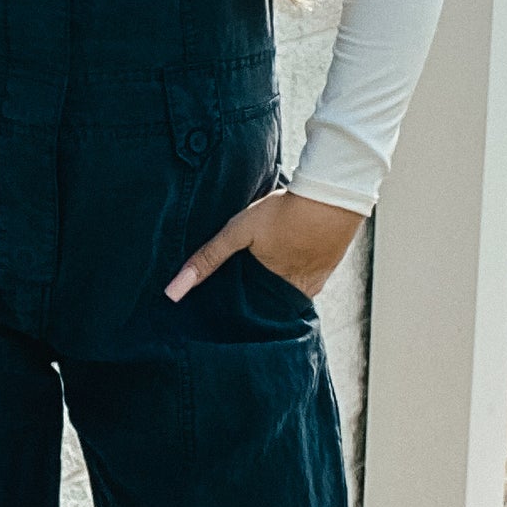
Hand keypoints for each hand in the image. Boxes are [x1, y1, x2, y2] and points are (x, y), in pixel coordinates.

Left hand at [164, 188, 362, 302]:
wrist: (333, 194)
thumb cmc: (285, 212)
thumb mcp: (239, 232)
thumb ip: (208, 258)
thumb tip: (173, 292)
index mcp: (274, 290)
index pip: (249, 312)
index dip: (235, 309)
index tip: (221, 310)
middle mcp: (298, 292)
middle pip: (269, 304)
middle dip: (255, 301)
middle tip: (239, 293)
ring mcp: (316, 281)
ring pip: (288, 293)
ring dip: (276, 288)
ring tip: (261, 277)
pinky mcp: (328, 267)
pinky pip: (307, 281)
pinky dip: (295, 275)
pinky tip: (287, 262)